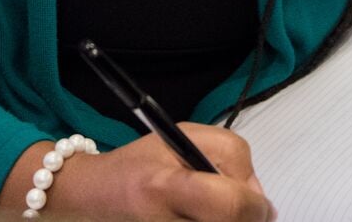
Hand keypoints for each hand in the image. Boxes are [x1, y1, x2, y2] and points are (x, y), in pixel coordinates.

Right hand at [5, 126, 273, 221]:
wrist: (92, 198)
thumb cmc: (138, 164)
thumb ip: (230, 155)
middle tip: (239, 208)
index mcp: (165, 188)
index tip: (260, 203)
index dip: (254, 206)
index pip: (230, 206)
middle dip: (246, 219)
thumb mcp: (182, 138)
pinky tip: (201, 217)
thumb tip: (258, 196)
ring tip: (212, 209)